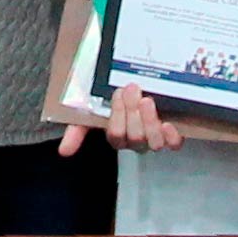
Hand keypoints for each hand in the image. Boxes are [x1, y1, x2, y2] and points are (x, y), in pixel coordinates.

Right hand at [59, 78, 189, 157]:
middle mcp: (136, 140)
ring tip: (148, 101)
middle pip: (134, 138)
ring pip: (152, 142)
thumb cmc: (112, 99)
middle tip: (133, 89)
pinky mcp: (172, 134)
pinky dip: (171, 136)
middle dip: (133, 113)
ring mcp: (154, 137)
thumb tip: (64, 152)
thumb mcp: (90, 109)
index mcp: (117, 135)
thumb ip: (76, 129)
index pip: (115, 135)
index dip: (117, 116)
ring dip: (149, 122)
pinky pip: (173, 144)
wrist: (139, 85)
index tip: (117, 93)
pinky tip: (168, 124)